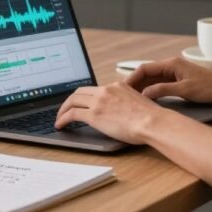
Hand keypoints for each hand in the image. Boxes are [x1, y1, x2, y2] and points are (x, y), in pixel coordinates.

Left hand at [54, 82, 169, 144]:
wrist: (152, 122)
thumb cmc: (151, 118)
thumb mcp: (137, 102)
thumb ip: (125, 102)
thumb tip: (120, 112)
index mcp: (116, 86)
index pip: (94, 88)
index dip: (83, 96)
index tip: (79, 102)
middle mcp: (106, 90)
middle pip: (79, 91)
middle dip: (69, 101)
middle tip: (65, 109)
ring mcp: (99, 101)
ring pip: (73, 100)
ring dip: (63, 109)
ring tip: (59, 118)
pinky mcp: (94, 114)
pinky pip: (72, 114)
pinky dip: (63, 118)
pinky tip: (60, 125)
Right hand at [125, 57, 211, 102]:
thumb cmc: (209, 87)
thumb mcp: (185, 90)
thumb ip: (163, 90)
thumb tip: (145, 93)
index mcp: (171, 64)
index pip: (145, 68)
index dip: (132, 78)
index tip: (123, 88)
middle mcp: (171, 66)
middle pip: (147, 73)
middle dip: (135, 83)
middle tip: (123, 96)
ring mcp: (174, 73)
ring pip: (152, 80)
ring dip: (142, 88)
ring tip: (131, 99)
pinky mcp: (178, 81)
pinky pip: (160, 85)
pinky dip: (152, 91)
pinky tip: (146, 100)